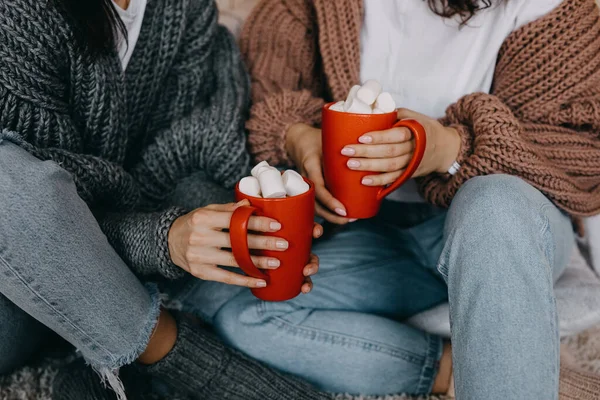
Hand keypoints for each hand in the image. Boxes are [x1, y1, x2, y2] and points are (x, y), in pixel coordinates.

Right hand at [168, 200, 322, 291]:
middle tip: (283, 245)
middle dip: (263, 243)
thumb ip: (229, 209)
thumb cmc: (194, 223)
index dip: (257, 223)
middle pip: (237, 241)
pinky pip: (226, 277)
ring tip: (277, 263)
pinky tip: (261, 281)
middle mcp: (200, 236)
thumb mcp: (207, 211)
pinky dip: (245, 280)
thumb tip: (250, 204)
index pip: (235, 220)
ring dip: (257, 263)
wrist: (168, 241)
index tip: (276, 225)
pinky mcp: (200, 271)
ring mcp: (199, 256)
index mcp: (204, 218)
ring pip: (234, 260)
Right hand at [286, 123, 351, 224]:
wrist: (299, 140)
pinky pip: (315, 203)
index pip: (318, 187)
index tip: (343, 210)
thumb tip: (371, 152)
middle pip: (315, 204)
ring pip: (314, 206)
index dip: (330, 201)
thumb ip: (345, 146)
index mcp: (310, 165)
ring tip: (347, 220)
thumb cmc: (318, 138)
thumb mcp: (328, 139)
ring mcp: (306, 186)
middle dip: (331, 215)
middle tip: (349, 219)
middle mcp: (306, 178)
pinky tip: (338, 218)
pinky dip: (325, 212)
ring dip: (329, 217)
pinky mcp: (310, 188)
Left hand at [340, 109, 460, 186]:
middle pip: (389, 152)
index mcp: (415, 131)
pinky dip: (379, 181)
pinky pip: (393, 179)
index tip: (361, 137)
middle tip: (346, 151)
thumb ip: (395, 114)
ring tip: (350, 165)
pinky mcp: (409, 174)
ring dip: (369, 167)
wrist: (445, 149)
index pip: (397, 135)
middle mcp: (414, 149)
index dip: (379, 137)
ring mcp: (412, 163)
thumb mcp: (414, 116)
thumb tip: (370, 109)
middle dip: (366, 152)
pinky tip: (364, 181)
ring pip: (389, 166)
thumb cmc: (424, 128)